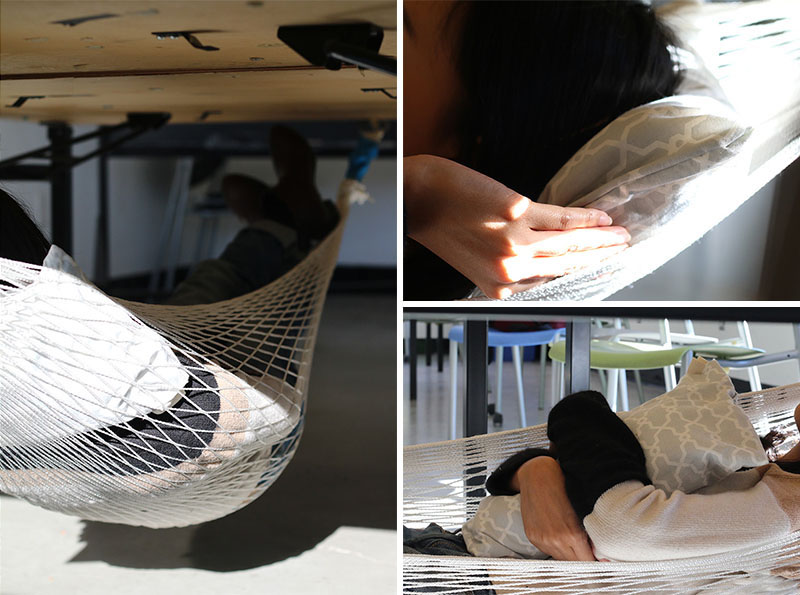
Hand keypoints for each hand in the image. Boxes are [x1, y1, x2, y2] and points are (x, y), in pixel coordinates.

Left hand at [405, 155, 628, 298]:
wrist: (422, 198)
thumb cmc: (444, 226)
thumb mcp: (477, 259)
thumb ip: (510, 265)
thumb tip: (547, 261)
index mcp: (499, 286)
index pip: (551, 280)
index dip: (581, 273)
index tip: (602, 267)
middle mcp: (510, 268)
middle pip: (566, 263)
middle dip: (600, 256)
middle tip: (623, 248)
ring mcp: (514, 240)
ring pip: (568, 242)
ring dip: (601, 238)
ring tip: (620, 233)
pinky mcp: (517, 210)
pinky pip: (559, 215)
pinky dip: (583, 215)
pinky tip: (600, 215)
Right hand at [510, 456, 594, 560]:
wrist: (537, 475)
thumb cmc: (564, 487)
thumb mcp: (582, 509)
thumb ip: (590, 534)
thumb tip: (601, 554)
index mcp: (572, 534)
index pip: (587, 561)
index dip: (594, 561)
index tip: (599, 558)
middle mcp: (555, 540)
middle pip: (574, 563)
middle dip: (582, 557)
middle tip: (588, 549)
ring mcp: (542, 539)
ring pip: (560, 558)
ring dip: (569, 553)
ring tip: (573, 539)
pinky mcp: (532, 536)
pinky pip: (548, 550)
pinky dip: (556, 546)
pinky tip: (559, 533)